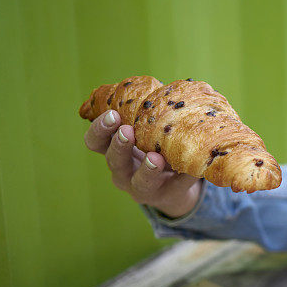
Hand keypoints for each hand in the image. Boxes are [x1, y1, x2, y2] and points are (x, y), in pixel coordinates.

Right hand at [84, 110, 201, 217]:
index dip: (99, 129)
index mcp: (114, 151)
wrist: (173, 185)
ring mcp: (143, 188)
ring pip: (140, 182)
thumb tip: (166, 90)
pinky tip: (191, 167)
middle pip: (113, 161)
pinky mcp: (168, 196)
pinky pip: (176, 186)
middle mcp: (123, 172)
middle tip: (128, 130)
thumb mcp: (147, 132)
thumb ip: (149, 115)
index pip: (95, 141)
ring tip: (156, 158)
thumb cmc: (155, 147)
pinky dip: (184, 175)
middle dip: (119, 144)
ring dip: (148, 169)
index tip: (112, 114)